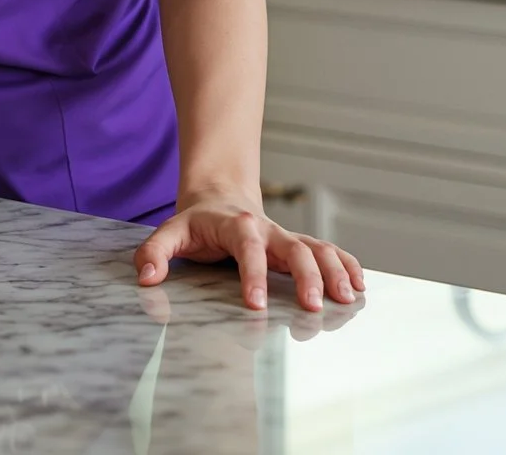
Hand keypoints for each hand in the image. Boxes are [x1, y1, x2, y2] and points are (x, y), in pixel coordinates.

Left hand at [132, 192, 363, 310]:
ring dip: (334, 270)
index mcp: (236, 226)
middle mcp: (267, 229)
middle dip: (306, 276)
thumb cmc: (196, 224)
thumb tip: (146, 277)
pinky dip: (346, 264)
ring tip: (348, 298)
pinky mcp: (298, 245)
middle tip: (314, 306)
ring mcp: (286, 236)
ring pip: (317, 248)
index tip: (256, 304)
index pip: (247, 248)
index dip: (252, 274)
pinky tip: (359, 285)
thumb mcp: (170, 232)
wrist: (219, 198)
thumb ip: (154, 252)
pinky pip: (327, 251)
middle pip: (294, 247)